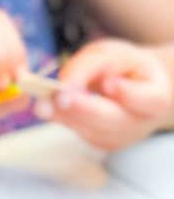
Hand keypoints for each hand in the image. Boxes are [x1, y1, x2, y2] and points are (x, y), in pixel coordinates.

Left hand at [34, 39, 173, 149]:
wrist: (134, 89)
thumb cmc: (127, 68)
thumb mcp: (115, 54)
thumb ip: (93, 66)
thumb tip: (66, 84)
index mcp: (156, 98)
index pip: (145, 99)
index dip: (128, 93)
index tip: (109, 83)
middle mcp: (140, 124)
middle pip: (111, 120)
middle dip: (83, 109)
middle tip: (59, 98)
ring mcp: (120, 138)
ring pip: (90, 129)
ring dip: (64, 116)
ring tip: (42, 104)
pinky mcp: (101, 144)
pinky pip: (80, 131)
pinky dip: (64, 119)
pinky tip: (47, 108)